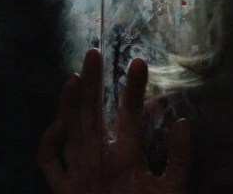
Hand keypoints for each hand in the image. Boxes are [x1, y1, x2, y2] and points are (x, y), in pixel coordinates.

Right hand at [39, 49, 190, 193]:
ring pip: (69, 130)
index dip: (132, 88)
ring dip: (69, 104)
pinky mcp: (64, 191)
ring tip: (75, 78)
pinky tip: (61, 123)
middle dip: (92, 83)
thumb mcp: (171, 190)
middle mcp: (101, 159)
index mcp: (127, 157)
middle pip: (91, 113)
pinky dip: (50, 141)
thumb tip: (183, 124)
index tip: (139, 62)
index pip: (128, 114)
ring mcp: (81, 173)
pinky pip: (49, 161)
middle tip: (94, 52)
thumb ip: (179, 161)